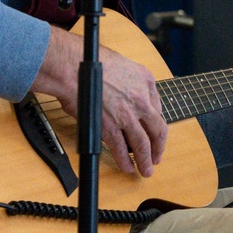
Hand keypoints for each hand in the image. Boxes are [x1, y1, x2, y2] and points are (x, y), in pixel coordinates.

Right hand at [31, 26, 166, 176]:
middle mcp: (141, 99)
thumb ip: (131, 83)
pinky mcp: (110, 127)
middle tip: (157, 157)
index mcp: (146, 81)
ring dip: (145, 160)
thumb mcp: (123, 65)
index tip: (153, 132)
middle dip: (158, 148)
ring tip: (146, 170)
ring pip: (143, 144)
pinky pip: (121, 149)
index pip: (158, 108)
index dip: (156, 124)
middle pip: (157, 130)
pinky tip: (128, 167)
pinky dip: (125, 161)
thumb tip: (127, 100)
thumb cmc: (92, 62)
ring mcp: (127, 115)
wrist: (74, 66)